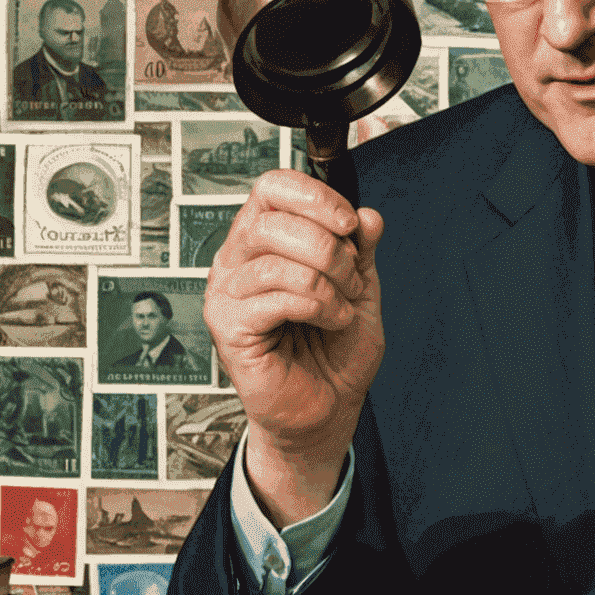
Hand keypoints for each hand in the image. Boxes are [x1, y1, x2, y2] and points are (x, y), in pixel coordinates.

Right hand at [203, 169, 384, 522]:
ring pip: (276, 258)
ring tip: (344, 305)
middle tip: (352, 278)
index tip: (350, 224)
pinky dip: (317, 306)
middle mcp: (237, 260)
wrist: (328, 407)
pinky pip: (274, 297)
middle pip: (273, 219)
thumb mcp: (359, 286)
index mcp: (264, 240)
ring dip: (328, 281)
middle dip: (329, 246)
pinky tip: (330, 321)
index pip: (271, 187)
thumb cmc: (335, 349)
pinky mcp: (228, 326)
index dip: (315, 197)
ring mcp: (226, 292)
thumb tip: (368, 215)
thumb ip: (361, 248)